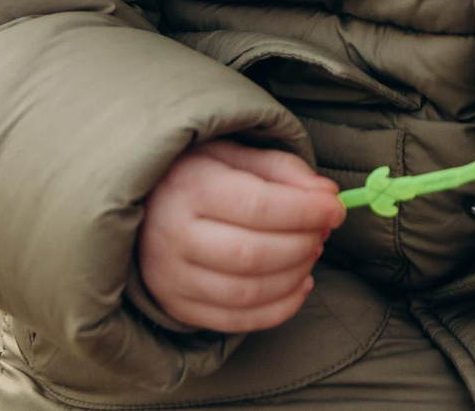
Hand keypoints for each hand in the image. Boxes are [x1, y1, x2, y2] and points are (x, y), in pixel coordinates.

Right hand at [137, 140, 343, 332]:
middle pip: (253, 254)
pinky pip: (237, 321)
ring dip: (295, 275)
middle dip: (303, 244)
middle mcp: (174, 235)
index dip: (305, 211)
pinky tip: (300, 284)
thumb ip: (282, 169)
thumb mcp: (233, 153)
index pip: (258, 206)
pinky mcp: (178, 306)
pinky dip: (279, 309)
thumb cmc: (195, 173)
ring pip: (247, 292)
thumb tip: (326, 196)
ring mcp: (172, 277)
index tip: (336, 209)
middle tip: (323, 231)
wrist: (138, 205)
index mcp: (189, 186)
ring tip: (312, 252)